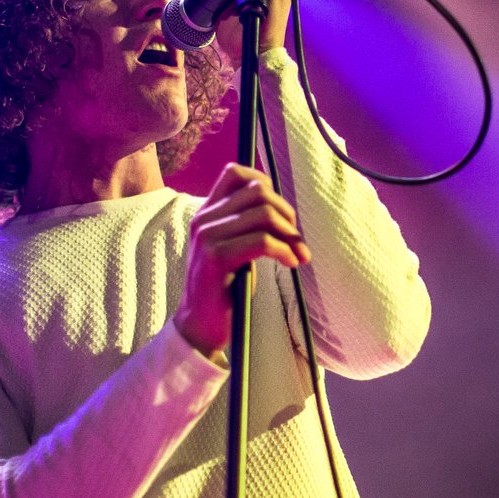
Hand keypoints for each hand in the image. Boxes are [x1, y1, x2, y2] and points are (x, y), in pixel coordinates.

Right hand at [173, 163, 310, 358]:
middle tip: (297, 240)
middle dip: (287, 213)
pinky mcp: (217, 258)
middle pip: (258, 191)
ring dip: (290, 234)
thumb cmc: (223, 287)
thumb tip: (283, 210)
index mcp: (206, 213)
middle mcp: (204, 219)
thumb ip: (247, 225)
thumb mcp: (232, 247)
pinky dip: (285, 251)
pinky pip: (263, 241)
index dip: (265, 183)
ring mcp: (208, 237)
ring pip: (263, 214)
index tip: (281, 212)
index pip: (235, 172)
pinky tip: (291, 263)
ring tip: (298, 254)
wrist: (200, 325)